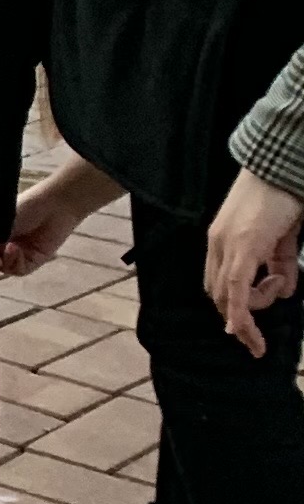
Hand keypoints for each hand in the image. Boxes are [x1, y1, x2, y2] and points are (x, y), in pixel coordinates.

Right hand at [0, 156, 123, 274]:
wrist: (53, 206)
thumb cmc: (22, 208)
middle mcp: (0, 246)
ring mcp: (16, 255)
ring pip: (1, 269)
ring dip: (1, 262)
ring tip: (5, 248)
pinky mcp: (32, 262)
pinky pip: (17, 270)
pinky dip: (14, 262)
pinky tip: (15, 249)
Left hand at [204, 167, 303, 357]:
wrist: (278, 166)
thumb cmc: (281, 198)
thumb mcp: (282, 238)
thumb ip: (280, 264)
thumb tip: (285, 292)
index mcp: (221, 242)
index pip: (219, 285)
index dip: (232, 309)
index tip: (244, 331)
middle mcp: (217, 245)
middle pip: (219, 294)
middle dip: (239, 319)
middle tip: (258, 337)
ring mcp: (227, 245)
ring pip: (229, 295)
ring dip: (251, 311)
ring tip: (280, 282)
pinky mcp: (243, 244)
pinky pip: (237, 287)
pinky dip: (239, 311)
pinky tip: (241, 329)